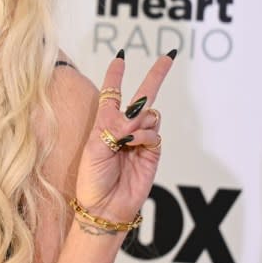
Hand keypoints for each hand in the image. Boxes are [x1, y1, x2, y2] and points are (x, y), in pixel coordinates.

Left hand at [74, 51, 174, 223]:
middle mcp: (124, 128)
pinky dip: (144, 136)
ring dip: (139, 121)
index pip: (112, 94)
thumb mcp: (94, 148)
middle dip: (156, 75)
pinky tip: (133, 146)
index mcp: (104, 123)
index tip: (121, 57)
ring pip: (151, 114)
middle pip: (143, 95)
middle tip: (169, 55)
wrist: (105, 207)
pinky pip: (155, 134)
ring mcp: (140, 139)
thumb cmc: (92, 179)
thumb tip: (135, 117)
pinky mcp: (152, 152)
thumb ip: (114, 127)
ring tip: (125, 139)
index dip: (116, 75)